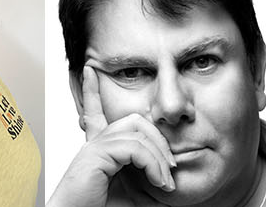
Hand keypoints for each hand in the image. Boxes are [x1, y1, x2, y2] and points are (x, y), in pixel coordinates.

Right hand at [47, 67, 175, 206]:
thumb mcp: (136, 193)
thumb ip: (149, 177)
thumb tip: (175, 177)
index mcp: (100, 149)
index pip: (96, 113)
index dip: (92, 91)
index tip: (89, 71)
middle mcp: (94, 144)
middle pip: (135, 120)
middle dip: (160, 140)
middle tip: (172, 168)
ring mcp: (93, 148)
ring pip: (138, 132)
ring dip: (159, 157)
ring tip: (165, 181)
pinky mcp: (94, 156)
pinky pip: (134, 148)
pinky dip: (152, 164)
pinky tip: (157, 181)